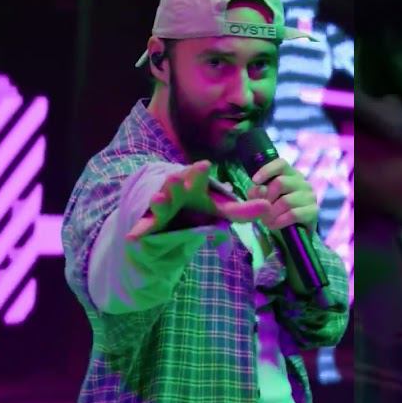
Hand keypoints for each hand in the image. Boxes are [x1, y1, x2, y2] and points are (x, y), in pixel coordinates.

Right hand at [126, 160, 271, 240]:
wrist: (169, 207)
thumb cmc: (196, 204)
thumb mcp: (220, 208)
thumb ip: (243, 210)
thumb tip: (268, 207)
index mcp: (193, 183)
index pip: (198, 175)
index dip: (200, 171)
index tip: (205, 165)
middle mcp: (175, 190)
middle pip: (176, 184)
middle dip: (177, 181)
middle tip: (178, 178)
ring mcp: (161, 204)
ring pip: (159, 200)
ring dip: (158, 199)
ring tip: (158, 199)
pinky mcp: (150, 221)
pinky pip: (145, 226)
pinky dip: (139, 231)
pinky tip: (133, 237)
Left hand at [247, 158, 318, 231]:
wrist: (293, 229)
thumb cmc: (276, 209)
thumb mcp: (263, 199)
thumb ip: (258, 193)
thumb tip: (258, 190)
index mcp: (289, 173)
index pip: (281, 164)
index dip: (266, 170)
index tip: (254, 181)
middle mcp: (302, 182)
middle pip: (280, 183)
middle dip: (266, 198)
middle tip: (260, 209)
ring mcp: (309, 196)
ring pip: (285, 201)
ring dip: (271, 213)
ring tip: (265, 220)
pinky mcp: (313, 211)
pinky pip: (293, 214)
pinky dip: (279, 221)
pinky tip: (274, 225)